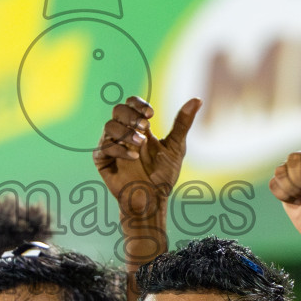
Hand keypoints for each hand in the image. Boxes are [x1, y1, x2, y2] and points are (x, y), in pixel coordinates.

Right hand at [93, 97, 201, 216]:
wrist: (152, 200)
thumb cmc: (163, 175)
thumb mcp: (175, 147)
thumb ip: (182, 123)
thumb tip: (198, 100)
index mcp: (138, 127)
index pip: (131, 104)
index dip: (138, 104)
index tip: (151, 114)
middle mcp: (123, 134)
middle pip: (118, 110)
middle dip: (131, 116)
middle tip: (146, 127)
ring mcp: (111, 145)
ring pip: (109, 126)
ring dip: (125, 132)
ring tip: (140, 143)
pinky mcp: (103, 160)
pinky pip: (104, 147)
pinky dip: (119, 150)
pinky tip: (134, 157)